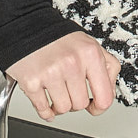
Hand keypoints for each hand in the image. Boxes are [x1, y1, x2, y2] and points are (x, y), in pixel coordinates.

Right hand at [5, 31, 122, 121]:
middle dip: (75, 101)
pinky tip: (46, 103)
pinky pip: (43, 110)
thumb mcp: (90, 44)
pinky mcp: (31, 81)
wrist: (27, 26)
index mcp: (90, 54)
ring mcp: (51, 73)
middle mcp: (72, 63)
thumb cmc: (59, 37)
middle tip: (69, 89)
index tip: (94, 106)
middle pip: (81, 105)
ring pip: (63, 109)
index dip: (99, 107)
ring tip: (57, 92)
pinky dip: (45, 111)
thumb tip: (109, 92)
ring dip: (59, 105)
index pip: (104, 98)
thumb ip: (107, 66)